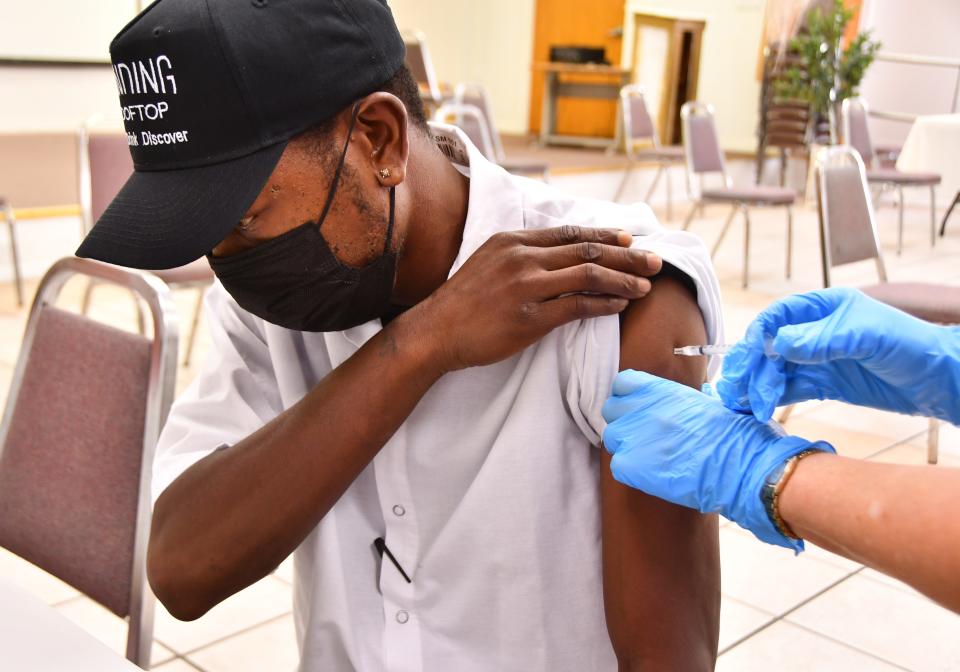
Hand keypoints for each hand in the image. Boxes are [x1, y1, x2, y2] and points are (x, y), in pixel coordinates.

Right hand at [421, 226, 661, 370]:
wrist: (435, 331)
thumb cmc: (464, 302)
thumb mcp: (490, 262)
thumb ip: (523, 255)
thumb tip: (560, 257)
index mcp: (514, 240)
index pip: (571, 233)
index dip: (606, 234)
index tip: (631, 238)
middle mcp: (522, 257)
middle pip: (588, 250)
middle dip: (628, 254)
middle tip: (655, 260)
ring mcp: (526, 286)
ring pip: (589, 275)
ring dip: (624, 279)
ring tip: (645, 286)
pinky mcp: (530, 317)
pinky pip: (578, 306)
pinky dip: (605, 304)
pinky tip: (621, 305)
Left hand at [602, 370, 833, 550]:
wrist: (742, 466)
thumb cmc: (735, 435)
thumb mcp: (707, 403)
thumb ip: (680, 401)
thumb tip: (676, 404)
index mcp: (660, 390)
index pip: (622, 383)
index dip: (628, 397)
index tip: (638, 408)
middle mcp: (642, 409)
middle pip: (612, 410)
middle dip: (625, 421)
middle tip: (644, 435)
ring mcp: (633, 437)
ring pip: (612, 438)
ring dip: (627, 446)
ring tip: (650, 457)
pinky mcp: (631, 465)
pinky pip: (617, 466)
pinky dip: (631, 471)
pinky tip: (652, 474)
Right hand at [716, 288, 959, 423]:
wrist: (940, 381)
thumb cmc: (911, 346)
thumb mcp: (866, 337)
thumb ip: (822, 339)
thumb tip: (779, 344)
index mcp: (825, 308)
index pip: (778, 316)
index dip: (758, 336)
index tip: (747, 359)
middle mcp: (817, 331)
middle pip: (771, 345)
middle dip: (751, 366)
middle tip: (735, 388)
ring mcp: (820, 359)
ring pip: (777, 369)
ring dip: (757, 385)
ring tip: (740, 404)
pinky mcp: (826, 384)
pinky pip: (790, 389)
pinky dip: (771, 397)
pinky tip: (756, 407)